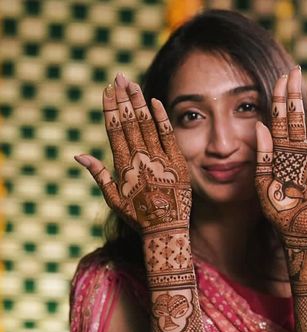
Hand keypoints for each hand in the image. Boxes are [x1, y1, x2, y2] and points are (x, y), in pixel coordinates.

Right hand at [74, 73, 190, 234]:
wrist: (165, 231)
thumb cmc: (138, 217)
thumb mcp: (113, 199)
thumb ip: (98, 174)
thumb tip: (79, 155)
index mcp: (123, 167)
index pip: (114, 131)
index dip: (110, 109)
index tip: (107, 91)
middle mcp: (140, 160)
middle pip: (130, 123)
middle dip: (123, 98)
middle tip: (119, 77)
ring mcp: (160, 161)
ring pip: (147, 125)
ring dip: (139, 103)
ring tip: (133, 84)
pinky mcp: (178, 164)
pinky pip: (169, 137)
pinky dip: (161, 119)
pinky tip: (155, 102)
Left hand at [255, 67, 306, 238]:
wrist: (295, 229)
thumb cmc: (276, 210)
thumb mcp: (262, 183)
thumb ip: (262, 156)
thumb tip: (259, 125)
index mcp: (279, 153)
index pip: (278, 121)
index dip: (278, 100)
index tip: (279, 79)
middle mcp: (296, 151)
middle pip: (296, 117)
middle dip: (295, 94)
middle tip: (295, 70)